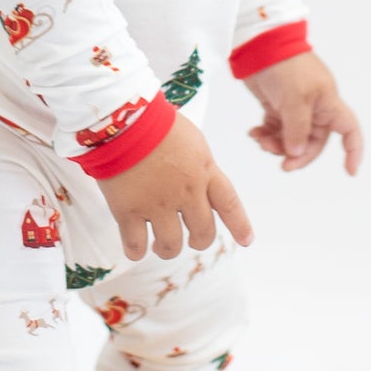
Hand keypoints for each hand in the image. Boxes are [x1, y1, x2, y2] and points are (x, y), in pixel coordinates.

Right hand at [93, 110, 254, 260]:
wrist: (124, 120)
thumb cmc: (156, 120)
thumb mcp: (192, 139)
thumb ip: (199, 164)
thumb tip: (200, 179)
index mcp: (205, 171)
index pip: (229, 204)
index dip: (240, 225)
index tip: (246, 241)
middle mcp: (187, 192)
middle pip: (203, 231)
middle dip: (199, 241)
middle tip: (191, 240)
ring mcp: (158, 204)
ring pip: (171, 244)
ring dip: (167, 249)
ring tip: (159, 247)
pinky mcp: (129, 210)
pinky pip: (135, 243)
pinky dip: (136, 251)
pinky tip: (135, 250)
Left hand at [244, 51, 363, 175]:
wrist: (259, 44)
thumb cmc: (285, 65)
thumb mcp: (296, 98)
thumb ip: (298, 129)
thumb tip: (297, 152)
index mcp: (327, 103)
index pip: (349, 130)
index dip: (353, 151)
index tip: (349, 172)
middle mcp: (314, 107)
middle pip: (313, 142)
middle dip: (298, 154)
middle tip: (283, 164)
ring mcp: (294, 107)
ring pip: (291, 138)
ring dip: (277, 145)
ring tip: (261, 140)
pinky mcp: (276, 105)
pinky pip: (275, 129)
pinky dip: (266, 134)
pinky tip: (254, 133)